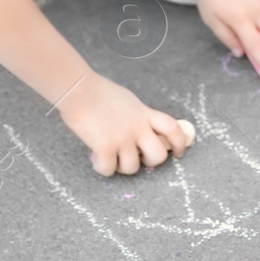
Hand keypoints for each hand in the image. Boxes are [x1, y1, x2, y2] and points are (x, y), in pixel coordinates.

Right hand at [58, 72, 189, 175]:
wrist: (79, 90)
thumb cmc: (98, 92)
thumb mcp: (129, 102)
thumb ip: (139, 117)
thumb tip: (142, 132)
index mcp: (145, 114)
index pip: (173, 129)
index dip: (180, 143)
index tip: (178, 153)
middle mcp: (138, 128)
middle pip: (158, 156)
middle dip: (149, 162)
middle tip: (135, 157)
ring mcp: (122, 138)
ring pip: (132, 168)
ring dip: (120, 166)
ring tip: (109, 155)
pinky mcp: (105, 147)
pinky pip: (108, 170)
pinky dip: (101, 167)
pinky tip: (95, 156)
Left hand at [191, 0, 259, 84]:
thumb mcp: (210, 18)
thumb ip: (227, 38)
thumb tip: (241, 53)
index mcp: (241, 20)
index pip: (258, 49)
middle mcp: (256, 11)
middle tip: (254, 44)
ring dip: (257, 26)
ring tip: (233, 11)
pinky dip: (253, 11)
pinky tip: (236, 0)